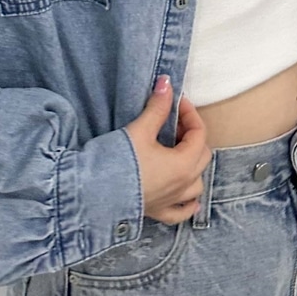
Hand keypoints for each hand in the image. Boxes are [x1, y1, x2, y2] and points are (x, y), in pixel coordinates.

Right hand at [124, 77, 211, 224]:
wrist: (95, 194)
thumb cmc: (120, 161)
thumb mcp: (139, 130)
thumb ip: (156, 108)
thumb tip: (167, 83)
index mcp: (183, 164)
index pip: (199, 134)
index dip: (189, 114)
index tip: (175, 102)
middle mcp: (183, 185)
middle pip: (201, 156)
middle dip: (191, 137)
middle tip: (172, 123)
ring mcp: (172, 201)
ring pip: (196, 184)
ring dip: (192, 167)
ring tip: (177, 153)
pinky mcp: (158, 212)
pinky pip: (182, 211)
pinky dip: (188, 202)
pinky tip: (186, 197)